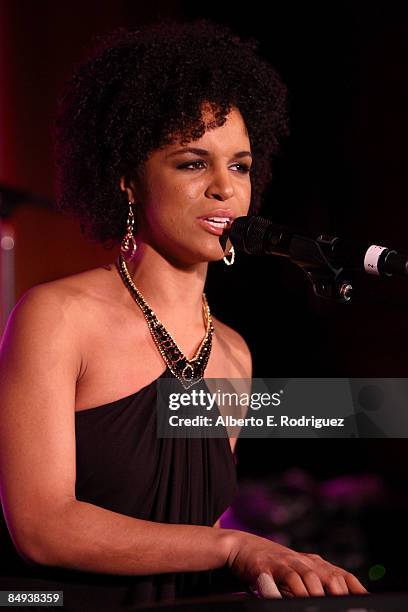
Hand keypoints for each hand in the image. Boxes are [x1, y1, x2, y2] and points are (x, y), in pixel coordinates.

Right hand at [226, 530, 368, 597]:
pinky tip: (295, 600)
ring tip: (322, 607)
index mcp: (314, 563)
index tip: (367, 602)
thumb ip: (316, 584)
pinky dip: (293, 591)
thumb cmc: (272, 565)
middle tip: (344, 607)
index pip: (342, 575)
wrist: (242, 547)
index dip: (356, 589)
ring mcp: (287, 562)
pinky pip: (285, 578)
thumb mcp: (297, 572)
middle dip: (339, 594)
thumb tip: (337, 600)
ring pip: (310, 578)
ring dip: (318, 594)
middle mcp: (304, 561)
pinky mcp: (269, 566)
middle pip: (330, 576)